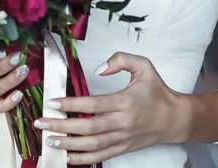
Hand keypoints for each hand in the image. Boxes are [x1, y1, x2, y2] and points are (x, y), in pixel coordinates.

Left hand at [33, 52, 185, 165]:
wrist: (175, 118)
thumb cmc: (157, 91)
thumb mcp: (144, 66)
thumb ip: (120, 59)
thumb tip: (99, 69)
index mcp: (125, 101)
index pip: (93, 104)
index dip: (71, 104)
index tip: (53, 102)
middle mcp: (122, 122)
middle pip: (88, 127)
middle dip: (62, 126)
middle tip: (42, 122)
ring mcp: (122, 138)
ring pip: (92, 145)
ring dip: (68, 144)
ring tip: (50, 140)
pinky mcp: (123, 148)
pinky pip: (101, 156)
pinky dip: (83, 159)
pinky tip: (68, 157)